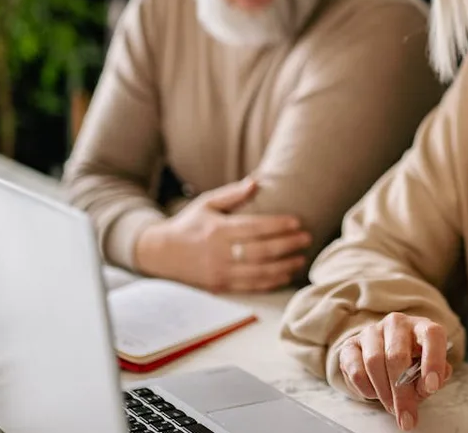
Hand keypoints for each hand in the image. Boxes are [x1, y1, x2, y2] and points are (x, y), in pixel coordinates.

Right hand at [133, 178, 310, 291]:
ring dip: (284, 266)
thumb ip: (232, 194)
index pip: (255, 228)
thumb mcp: (206, 203)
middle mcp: (220, 252)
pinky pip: (251, 286)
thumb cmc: (188, 224)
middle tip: (307, 239)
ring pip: (260, 272)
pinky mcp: (220, 286)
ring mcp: (220, 272)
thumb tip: (255, 182)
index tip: (297, 222)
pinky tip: (286, 276)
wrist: (160, 253)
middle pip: (262, 251)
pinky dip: (271, 282)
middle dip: (288, 245)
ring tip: (301, 259)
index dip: (278, 226)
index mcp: (218, 230)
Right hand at [338, 313, 452, 430]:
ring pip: (374, 362)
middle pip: (397, 356)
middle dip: (402, 393)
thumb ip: (433, 378)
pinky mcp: (351, 344)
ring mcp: (372, 331)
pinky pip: (356, 370)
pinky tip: (375, 392)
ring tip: (391, 406)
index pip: (432, 335)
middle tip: (406, 416)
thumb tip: (427, 385)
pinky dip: (366, 389)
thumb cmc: (412, 363)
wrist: (383, 354)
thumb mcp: (428, 371)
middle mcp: (397, 323)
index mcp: (421, 327)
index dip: (433, 361)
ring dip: (384, 392)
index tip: (432, 387)